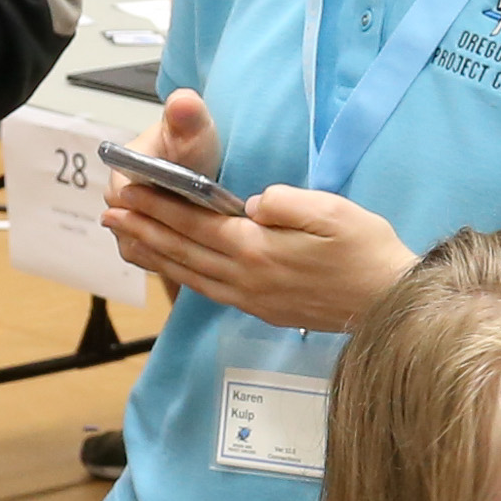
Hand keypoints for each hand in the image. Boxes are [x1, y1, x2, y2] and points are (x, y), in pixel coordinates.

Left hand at [111, 179, 414, 330]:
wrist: (391, 303)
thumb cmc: (367, 252)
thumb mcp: (333, 213)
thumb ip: (286, 204)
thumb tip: (252, 203)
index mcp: (258, 249)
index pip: (194, 223)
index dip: (158, 206)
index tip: (127, 190)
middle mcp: (245, 278)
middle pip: (182, 251)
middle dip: (143, 230)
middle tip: (109, 214)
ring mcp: (252, 298)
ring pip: (189, 275)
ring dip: (154, 255)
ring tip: (125, 240)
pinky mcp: (262, 309)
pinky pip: (208, 291)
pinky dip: (180, 277)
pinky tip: (172, 270)